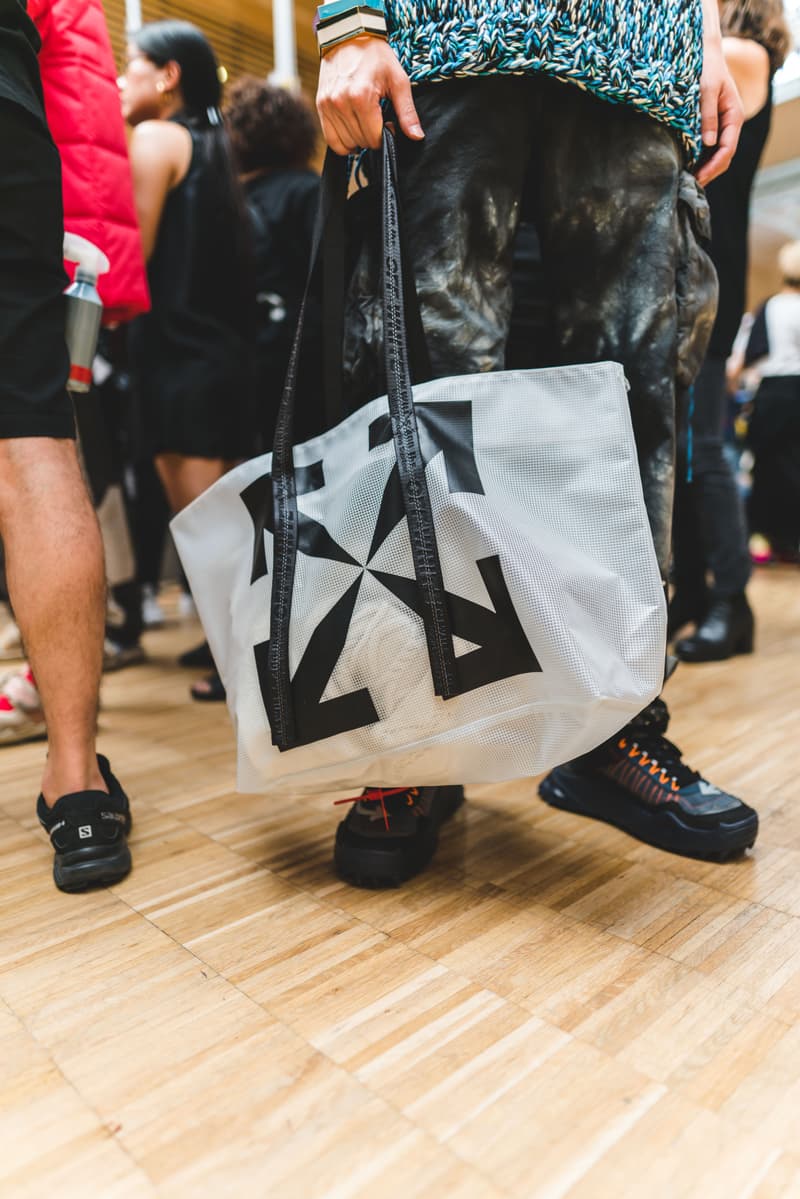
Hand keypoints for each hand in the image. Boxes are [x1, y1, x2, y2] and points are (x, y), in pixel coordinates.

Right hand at [316, 36, 423, 154]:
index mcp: (361, 97)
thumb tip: (417, 136)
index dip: (385, 136)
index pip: (374, 138)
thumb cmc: (376, 56)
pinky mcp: (321, 106)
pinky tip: (353, 131)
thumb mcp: (398, 80)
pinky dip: (343, 142)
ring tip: (365, 122)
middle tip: (378, 119)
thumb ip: (407, 111)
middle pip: (360, 141)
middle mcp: (341, 103)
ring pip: (346, 144)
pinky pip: (331, 140)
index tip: (389, 123)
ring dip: (358, 139)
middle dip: (373, 137)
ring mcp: (328, 105)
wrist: (349, 35)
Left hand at [696, 22, 742, 185]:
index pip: (727, 150)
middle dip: (708, 173)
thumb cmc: (706, 66)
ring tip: (686, 181)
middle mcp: (729, 123)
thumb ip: (708, 115)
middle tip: (688, 187)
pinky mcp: (710, 124)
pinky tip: (685, 165)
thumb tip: (709, 143)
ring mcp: (720, 125)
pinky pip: (707, 147)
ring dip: (703, 168)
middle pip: (723, 157)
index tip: (697, 179)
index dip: (713, 167)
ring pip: (715, 154)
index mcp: (734, 116)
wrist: (703, 51)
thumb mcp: (707, 89)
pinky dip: (698, 158)